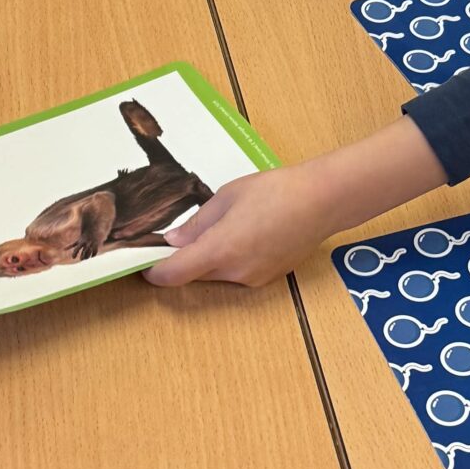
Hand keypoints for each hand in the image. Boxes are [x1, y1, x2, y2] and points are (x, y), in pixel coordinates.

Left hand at [147, 161, 346, 287]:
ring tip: (223, 226)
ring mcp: (254, 278)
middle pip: (195, 274)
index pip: (174, 274)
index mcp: (221, 250)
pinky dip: (231, 259)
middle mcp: (235, 272)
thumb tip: (173, 241)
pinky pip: (238, 273)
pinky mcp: (268, 278)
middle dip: (184, 260)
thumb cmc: (276, 190)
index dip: (154, 271)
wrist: (324, 200)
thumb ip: (197, 224)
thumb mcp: (227, 197)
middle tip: (180, 235)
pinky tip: (246, 233)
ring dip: (209, 258)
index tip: (145, 262)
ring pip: (217, 274)